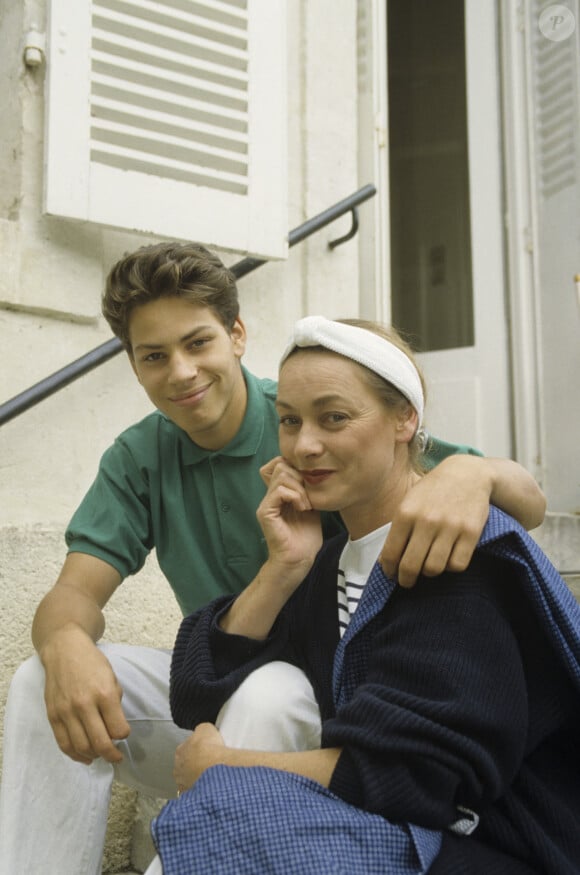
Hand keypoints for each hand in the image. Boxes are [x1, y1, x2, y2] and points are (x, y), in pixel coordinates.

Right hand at [41, 625, 129, 763]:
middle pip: (100, 743)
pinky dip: (75, 755)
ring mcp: (66, 712)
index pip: (118, 729)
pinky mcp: (53, 716)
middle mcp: (84, 705)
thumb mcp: (112, 678)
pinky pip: (63, 743)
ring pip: (81, 747)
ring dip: (93, 756)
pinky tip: (84, 757)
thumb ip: (114, 703)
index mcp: (104, 694)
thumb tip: (116, 729)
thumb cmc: (92, 663)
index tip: (124, 735)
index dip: (124, 736)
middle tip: (117, 758)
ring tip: (100, 755)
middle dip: (111, 755)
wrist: (64, 650)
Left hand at [174, 723, 225, 792]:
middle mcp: (178, 766)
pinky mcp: (190, 793)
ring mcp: (183, 781)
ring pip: (187, 778)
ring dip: (195, 776)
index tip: (204, 750)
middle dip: (194, 763)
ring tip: (208, 774)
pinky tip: (206, 786)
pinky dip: (198, 789)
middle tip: (206, 762)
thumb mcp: (206, 728)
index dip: (196, 749)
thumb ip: (200, 730)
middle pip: (185, 764)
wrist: (216, 768)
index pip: (185, 748)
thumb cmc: (210, 749)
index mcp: (180, 750)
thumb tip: (201, 731)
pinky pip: (192, 791)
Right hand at [257, 457, 322, 581]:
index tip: (310, 484)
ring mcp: (266, 503)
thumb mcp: (311, 506)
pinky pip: (279, 491)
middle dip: (300, 476)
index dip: (296, 467)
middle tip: (309, 496)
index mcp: (279, 493)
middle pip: (281, 465)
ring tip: (306, 505)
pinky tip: (303, 508)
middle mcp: (270, 496)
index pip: (280, 463)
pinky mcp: (265, 512)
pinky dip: (295, 496)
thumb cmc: (306, 537)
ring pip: (281, 475)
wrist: (299, 559)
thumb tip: (314, 473)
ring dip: (300, 488)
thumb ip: (308, 490)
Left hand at [380, 456, 490, 587]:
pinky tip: (448, 558)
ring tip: (428, 567)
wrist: (468, 474)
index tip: (391, 574)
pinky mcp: (471, 533)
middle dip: (406, 579)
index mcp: (406, 513)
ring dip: (429, 572)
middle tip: (407, 581)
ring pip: (434, 568)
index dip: (389, 569)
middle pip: (411, 566)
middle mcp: (427, 521)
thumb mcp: (410, 501)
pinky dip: (451, 566)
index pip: (391, 553)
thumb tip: (387, 560)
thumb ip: (399, 528)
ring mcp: (450, 527)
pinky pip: (457, 564)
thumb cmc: (434, 490)